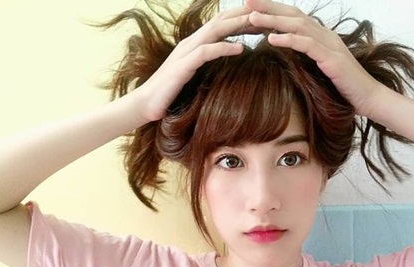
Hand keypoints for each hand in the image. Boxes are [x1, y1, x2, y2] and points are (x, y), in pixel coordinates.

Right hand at [131, 4, 260, 122]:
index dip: (242, 18)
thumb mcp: (193, 77)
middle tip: (268, 14)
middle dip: (245, 14)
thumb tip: (227, 70)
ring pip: (215, 30)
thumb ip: (208, 68)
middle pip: (221, 21)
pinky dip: (224, 47)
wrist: (145, 105)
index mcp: (195, 44)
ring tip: (260, 23)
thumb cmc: (170, 94)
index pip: (221, 24)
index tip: (264, 19)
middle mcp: (190, 43)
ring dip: (238, 25)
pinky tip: (241, 48)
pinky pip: (206, 52)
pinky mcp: (183, 66)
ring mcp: (186, 52)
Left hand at [245, 0, 384, 116]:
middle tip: (246, 1)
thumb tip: (282, 58)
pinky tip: (271, 39)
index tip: (250, 7)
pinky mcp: (332, 58)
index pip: (293, 17)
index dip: (272, 9)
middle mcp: (325, 35)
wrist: (368, 98)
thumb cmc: (343, 88)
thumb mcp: (319, 70)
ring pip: (298, 26)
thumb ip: (304, 60)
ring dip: (273, 20)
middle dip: (269, 7)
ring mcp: (329, 45)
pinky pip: (307, 45)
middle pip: (293, 15)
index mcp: (320, 37)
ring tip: (252, 18)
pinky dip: (288, 40)